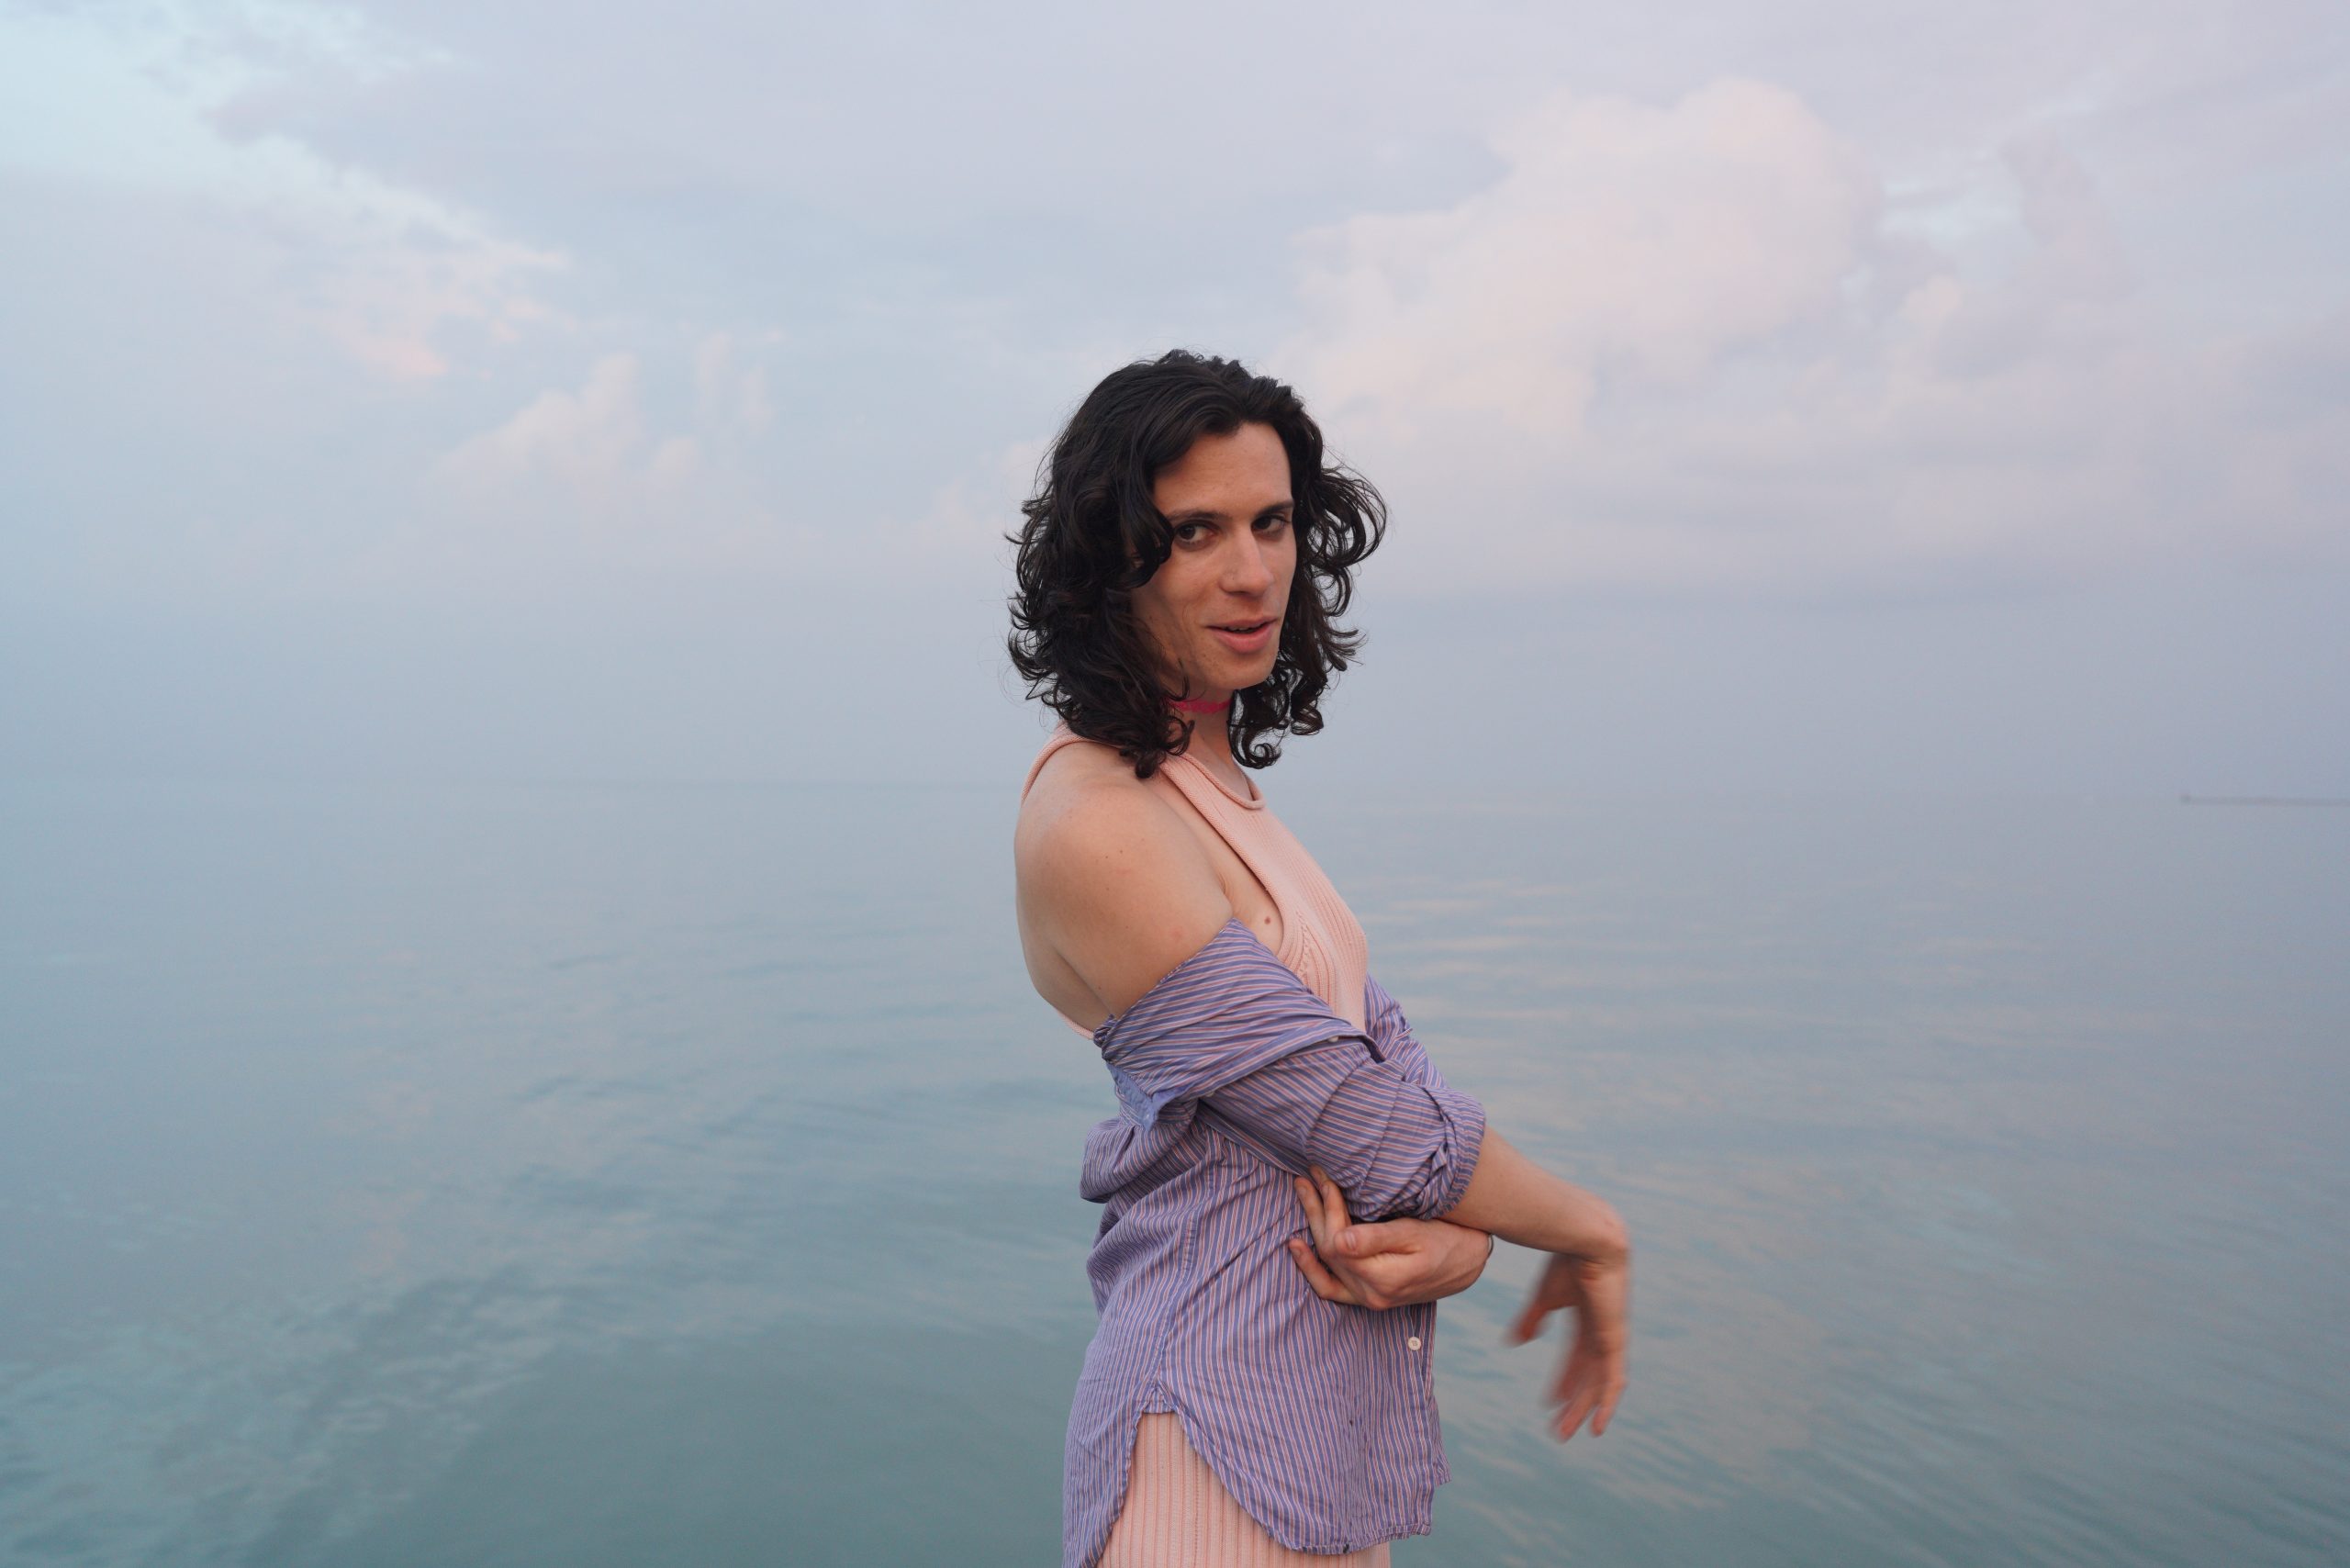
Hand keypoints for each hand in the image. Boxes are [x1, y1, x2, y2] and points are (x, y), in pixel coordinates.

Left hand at [1284, 1165, 1493, 1310]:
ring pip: (1327, 1264)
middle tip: (1305, 1179)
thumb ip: (1377, 1239)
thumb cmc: (1448, 1240)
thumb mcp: (1416, 1233)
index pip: (1339, 1241)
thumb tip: (1340, 1241)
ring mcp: (1368, 1299)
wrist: (1469, 1262)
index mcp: (1382, 1279)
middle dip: (1316, 1210)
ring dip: (1311, 1228)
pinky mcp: (1369, 1295)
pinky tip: (1297, 1247)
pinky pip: (1331, 1288)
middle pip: (1329, 1250)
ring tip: (1302, 1195)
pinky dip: (1312, 1269)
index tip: (1324, 1177)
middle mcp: (1371, 1295)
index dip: (1329, 1207)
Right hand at [1509, 1249, 1630, 1441]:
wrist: (1587, 1240)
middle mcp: (1602, 1331)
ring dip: (1585, 1409)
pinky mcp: (1615, 1340)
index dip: (1563, 1380)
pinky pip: (1614, 1380)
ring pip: (1599, 1383)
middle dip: (1573, 1402)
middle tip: (1559, 1430)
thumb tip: (1516, 1342)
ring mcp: (1611, 1337)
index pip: (1575, 1358)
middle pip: (1588, 1376)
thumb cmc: (1565, 1260)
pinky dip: (1608, 1404)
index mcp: (1587, 1318)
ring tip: (1570, 1432)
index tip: (1549, 1403)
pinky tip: (1599, 1425)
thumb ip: (1533, 1319)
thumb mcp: (1544, 1297)